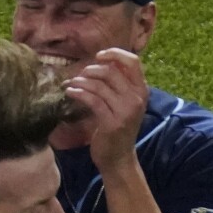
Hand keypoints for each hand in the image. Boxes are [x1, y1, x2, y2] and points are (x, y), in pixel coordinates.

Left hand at [63, 48, 148, 169]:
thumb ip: (118, 84)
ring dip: (80, 82)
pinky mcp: (112, 122)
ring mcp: (126, 110)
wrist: (118, 158)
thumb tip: (100, 62)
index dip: (114, 54)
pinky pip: (92, 100)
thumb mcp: (123, 104)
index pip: (133, 61)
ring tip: (70, 84)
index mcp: (142, 90)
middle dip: (90, 70)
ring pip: (99, 85)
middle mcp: (137, 98)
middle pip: (111, 71)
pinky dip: (78, 93)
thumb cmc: (117, 129)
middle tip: (78, 76)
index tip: (98, 56)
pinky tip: (70, 93)